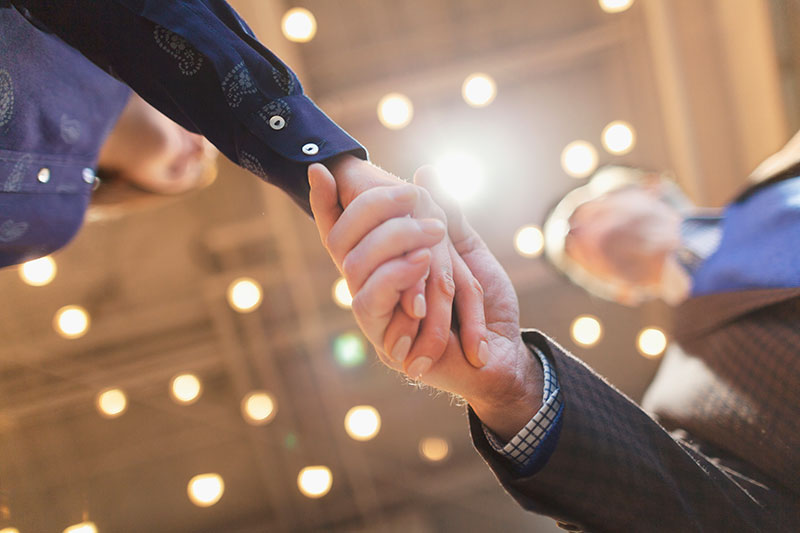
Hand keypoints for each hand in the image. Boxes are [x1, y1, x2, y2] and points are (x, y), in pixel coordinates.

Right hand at [314, 155, 487, 375]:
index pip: (344, 232)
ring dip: (393, 240)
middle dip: (373, 208)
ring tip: (433, 229)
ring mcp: (374, 316)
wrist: (504, 358)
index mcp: (386, 269)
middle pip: (343, 241)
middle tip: (411, 192)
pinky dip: (396, 276)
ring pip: (355, 268)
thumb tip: (426, 171)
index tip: (320, 168)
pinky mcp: (383, 339)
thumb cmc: (488, 309)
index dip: (326, 203)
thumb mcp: (467, 253)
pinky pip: (371, 300)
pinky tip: (423, 261)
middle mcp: (371, 291)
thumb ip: (448, 215)